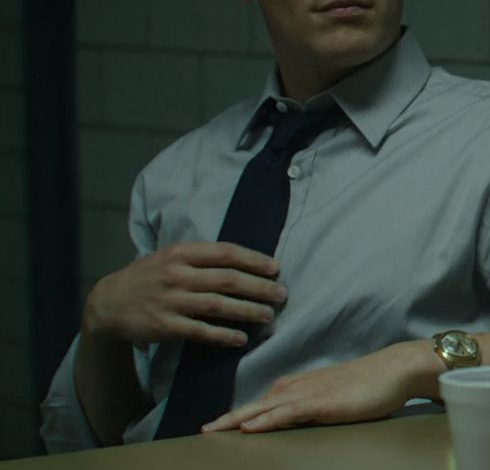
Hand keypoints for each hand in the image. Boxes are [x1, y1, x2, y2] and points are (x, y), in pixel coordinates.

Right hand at [82, 242, 287, 347]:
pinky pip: (201, 331)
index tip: (275, 267)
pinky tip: (240, 338)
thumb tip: (243, 261)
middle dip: (258, 287)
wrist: (108, 302)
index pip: (225, 252)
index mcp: (181, 252)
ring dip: (247, 310)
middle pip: (227, 279)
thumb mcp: (170, 256)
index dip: (253, 259)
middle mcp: (177, 274)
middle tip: (281, 294)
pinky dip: (223, 335)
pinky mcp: (165, 326)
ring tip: (268, 315)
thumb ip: (201, 257)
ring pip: (218, 305)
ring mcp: (171, 301)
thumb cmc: (148, 276)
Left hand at [202, 340, 440, 432]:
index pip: (265, 400)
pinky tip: (250, 427)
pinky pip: (289, 413)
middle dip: (230, 417)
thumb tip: (300, 413)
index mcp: (305, 385)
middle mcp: (302, 386)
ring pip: (267, 407)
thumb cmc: (371, 384)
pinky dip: (267, 420)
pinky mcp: (324, 403)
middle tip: (204, 430)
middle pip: (258, 403)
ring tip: (215, 430)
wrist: (395, 369)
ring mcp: (312, 393)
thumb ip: (317, 402)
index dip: (242, 412)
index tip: (220, 423)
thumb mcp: (338, 394)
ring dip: (239, 419)